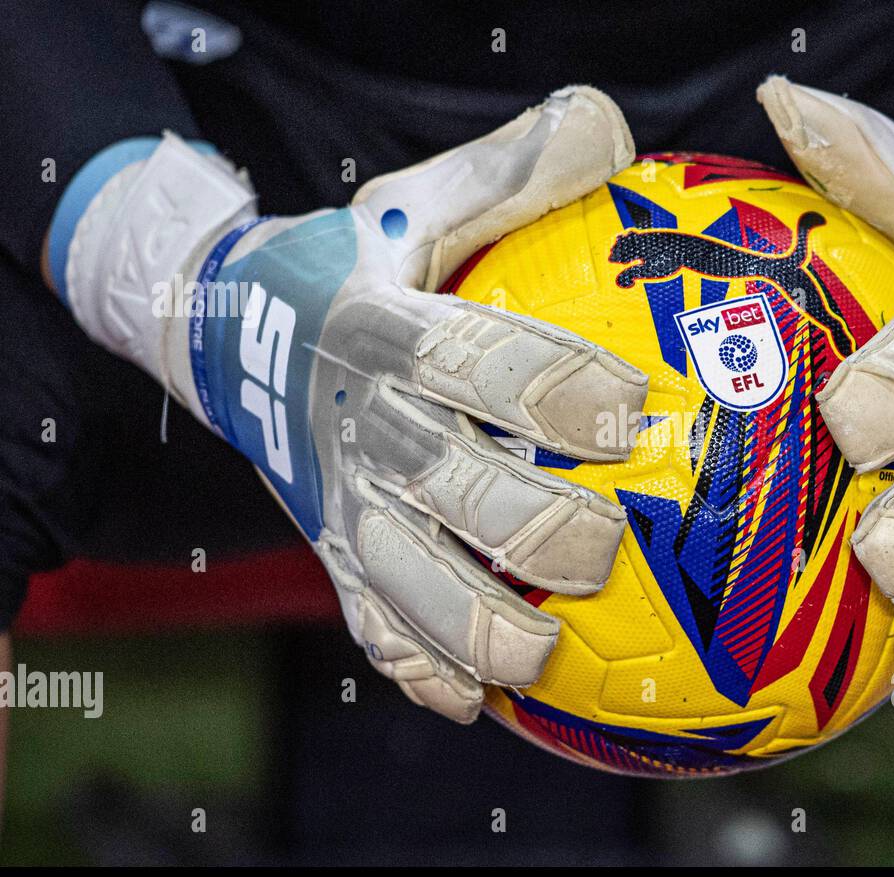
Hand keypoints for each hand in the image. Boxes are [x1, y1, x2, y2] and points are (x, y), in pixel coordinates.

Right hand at [51, 87, 647, 721]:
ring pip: (402, 580)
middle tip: (608, 548)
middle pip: (446, 488)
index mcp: (382, 332)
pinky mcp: (331, 552)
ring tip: (543, 658)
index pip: (471, 360)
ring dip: (471, 627)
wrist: (236, 329)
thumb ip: (509, 172)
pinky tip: (470, 702)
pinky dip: (413, 667)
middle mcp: (360, 425)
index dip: (548, 386)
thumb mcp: (416, 203)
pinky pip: (368, 625)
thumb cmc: (359, 265)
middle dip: (529, 527)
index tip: (631, 409)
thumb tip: (616, 130)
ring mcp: (339, 501)